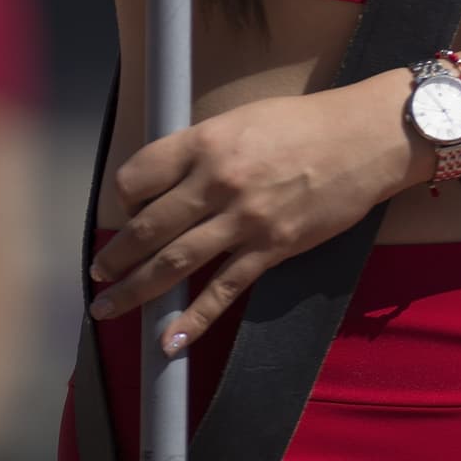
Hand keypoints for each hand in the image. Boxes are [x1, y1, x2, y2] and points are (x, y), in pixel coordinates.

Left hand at [88, 78, 418, 353]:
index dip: (123, 196)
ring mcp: (245, 219)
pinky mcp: (271, 249)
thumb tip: (167, 182)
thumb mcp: (242, 119)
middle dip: (116, 255)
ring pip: (175, 263)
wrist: (362, 139)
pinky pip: (222, 291)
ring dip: (135, 290)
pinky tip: (169, 342)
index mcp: (207, 141)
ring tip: (109, 306)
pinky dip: (192, 320)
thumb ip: (202, 148)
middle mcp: (218, 180)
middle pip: (149, 226)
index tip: (123, 209)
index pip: (140, 174)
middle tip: (98, 271)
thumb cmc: (302, 123)